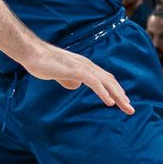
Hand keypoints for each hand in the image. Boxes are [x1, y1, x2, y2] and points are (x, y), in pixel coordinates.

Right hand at [19, 42, 133, 113]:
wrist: (32, 53)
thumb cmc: (42, 63)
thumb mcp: (59, 74)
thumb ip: (68, 79)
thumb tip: (75, 86)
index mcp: (84, 66)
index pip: (105, 78)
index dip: (115, 90)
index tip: (123, 102)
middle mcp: (87, 65)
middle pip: (110, 81)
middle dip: (122, 95)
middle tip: (131, 109)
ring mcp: (82, 66)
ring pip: (106, 82)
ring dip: (118, 95)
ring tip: (126, 107)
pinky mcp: (76, 70)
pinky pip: (94, 83)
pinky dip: (104, 92)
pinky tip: (110, 102)